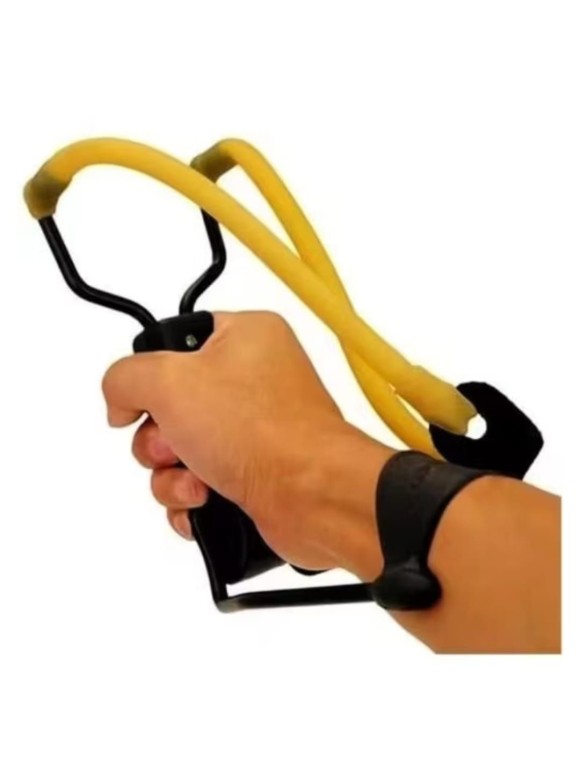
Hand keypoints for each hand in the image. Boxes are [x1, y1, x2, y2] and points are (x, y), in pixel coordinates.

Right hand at [102, 312, 386, 576]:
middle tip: (176, 445)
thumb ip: (126, 378)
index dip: (151, 375)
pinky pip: (196, 486)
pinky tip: (206, 503)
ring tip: (197, 482)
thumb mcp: (170, 381)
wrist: (312, 498)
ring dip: (171, 476)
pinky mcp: (252, 474)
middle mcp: (253, 382)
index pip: (175, 343)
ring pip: (177, 454)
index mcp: (245, 338)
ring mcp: (254, 432)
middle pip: (168, 407)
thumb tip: (120, 400)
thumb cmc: (262, 433)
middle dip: (158, 438)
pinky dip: (190, 500)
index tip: (146, 399)